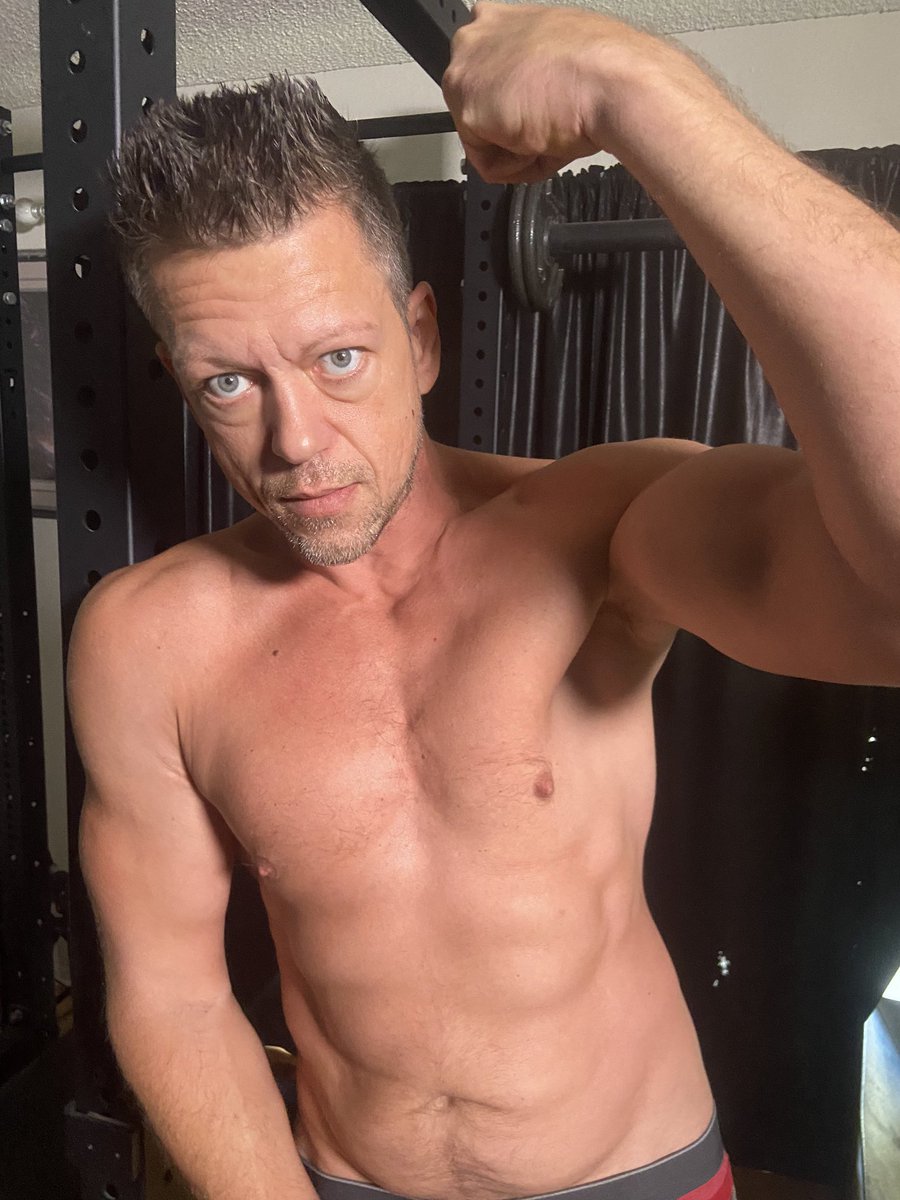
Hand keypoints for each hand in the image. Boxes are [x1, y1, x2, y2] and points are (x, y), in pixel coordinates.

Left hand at [441, 2, 663, 182]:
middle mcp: (473, 38)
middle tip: (546, 124)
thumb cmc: (599, 69)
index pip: (488, 80)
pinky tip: (540, 143)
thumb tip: (527, 103)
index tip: (538, 108)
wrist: (611, 83)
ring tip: (547, 132)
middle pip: (480, 110)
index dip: (515, 105)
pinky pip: (488, 164)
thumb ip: (529, 71)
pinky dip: (516, 167)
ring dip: (516, 150)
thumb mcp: (557, 58)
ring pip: (482, 139)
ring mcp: (465, 73)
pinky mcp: (466, 110)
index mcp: (497, 19)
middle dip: (510, 130)